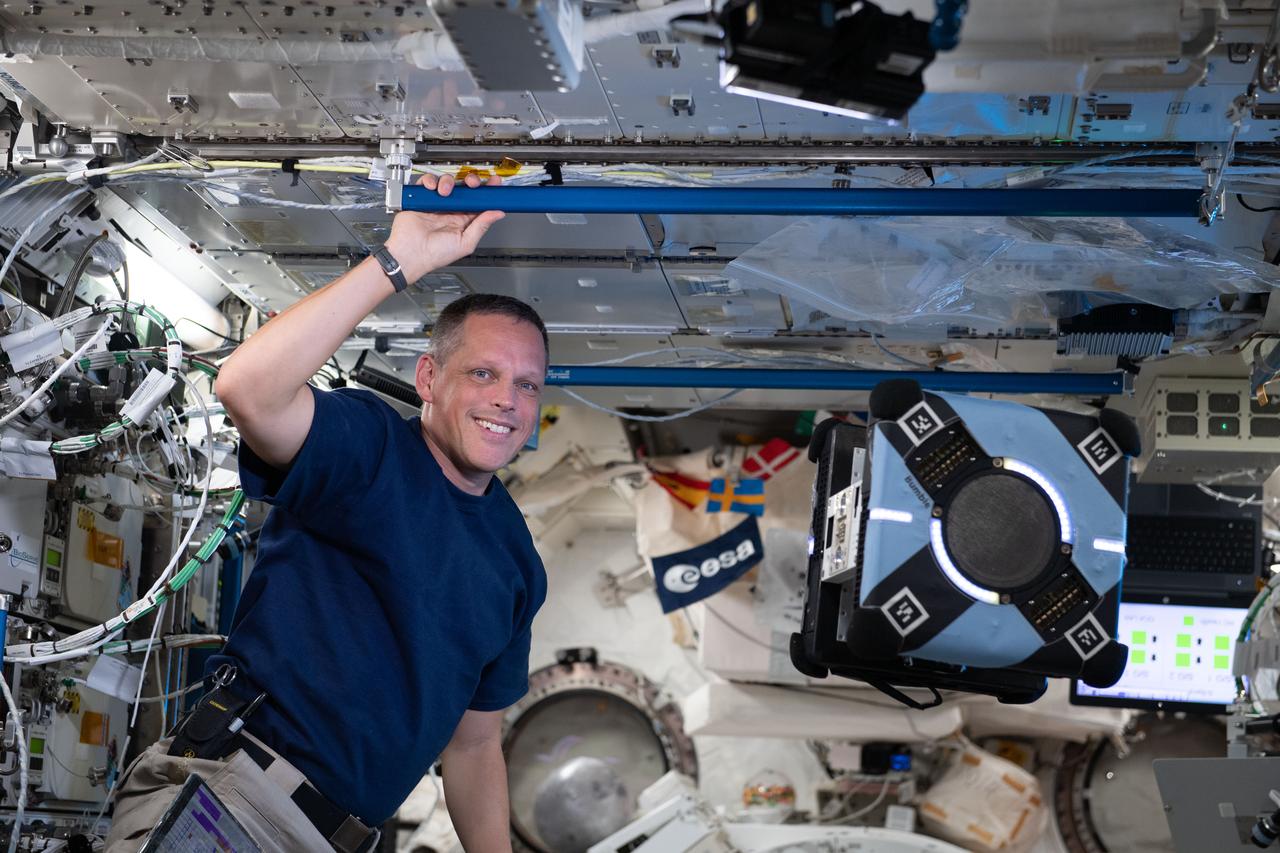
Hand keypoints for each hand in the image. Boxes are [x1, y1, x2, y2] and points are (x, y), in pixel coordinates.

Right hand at [384, 172, 504, 281]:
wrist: (411, 253)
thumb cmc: (435, 255)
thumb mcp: (465, 243)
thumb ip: (481, 226)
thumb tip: (497, 214)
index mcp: (463, 221)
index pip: (479, 203)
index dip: (487, 192)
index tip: (494, 184)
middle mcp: (451, 211)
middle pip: (464, 189)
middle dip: (470, 181)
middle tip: (472, 184)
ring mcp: (437, 204)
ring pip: (447, 182)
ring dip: (448, 183)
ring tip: (445, 193)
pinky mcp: (422, 199)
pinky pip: (427, 183)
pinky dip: (430, 181)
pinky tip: (432, 189)